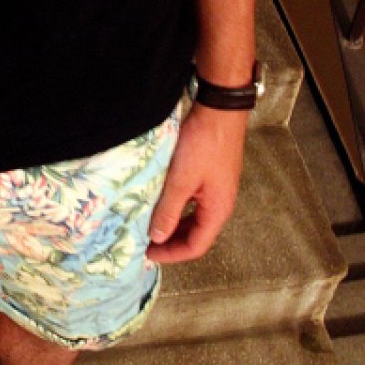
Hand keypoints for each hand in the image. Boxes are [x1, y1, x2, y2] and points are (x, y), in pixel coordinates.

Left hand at [146, 104, 247, 263]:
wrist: (219, 110)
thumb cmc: (204, 144)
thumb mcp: (181, 180)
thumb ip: (169, 210)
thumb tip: (158, 237)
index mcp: (218, 210)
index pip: (196, 247)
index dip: (171, 254)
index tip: (148, 253)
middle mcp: (220, 204)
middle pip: (196, 235)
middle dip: (171, 242)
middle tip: (145, 242)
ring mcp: (216, 189)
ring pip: (193, 218)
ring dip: (173, 224)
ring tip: (149, 224)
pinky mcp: (210, 176)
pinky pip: (192, 202)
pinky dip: (176, 207)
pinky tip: (160, 202)